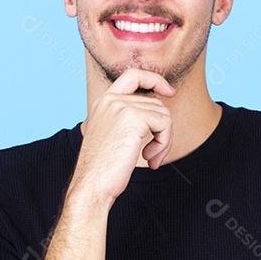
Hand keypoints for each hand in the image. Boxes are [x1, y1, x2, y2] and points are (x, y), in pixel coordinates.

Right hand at [72, 68, 175, 202]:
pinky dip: (164, 143)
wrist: (91, 184)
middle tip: (154, 153)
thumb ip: (128, 119)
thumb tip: (159, 112)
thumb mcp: (112, 135)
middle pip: (156, 103)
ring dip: (164, 140)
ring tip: (151, 157)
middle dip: (162, 130)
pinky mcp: (133, 117)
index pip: (133, 75)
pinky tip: (149, 159)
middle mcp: (111, 100)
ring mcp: (121, 106)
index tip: (169, 92)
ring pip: (164, 115)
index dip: (155, 79)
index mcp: (104, 102)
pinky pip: (165, 124)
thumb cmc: (102, 168)